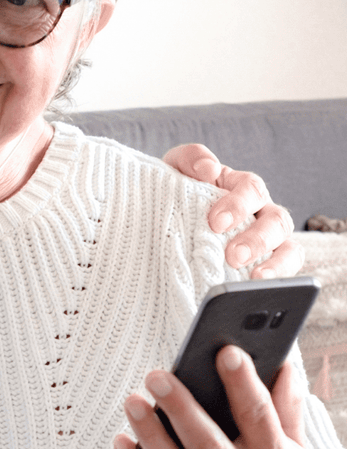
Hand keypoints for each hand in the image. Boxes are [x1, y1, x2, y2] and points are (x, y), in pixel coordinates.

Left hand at [114, 346, 306, 448]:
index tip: (227, 352)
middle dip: (180, 409)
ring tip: (133, 401)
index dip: (243, 384)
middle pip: (206, 444)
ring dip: (150, 435)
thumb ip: (287, 405)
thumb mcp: (293, 444)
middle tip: (156, 376)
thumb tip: (283, 365)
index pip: (257, 416)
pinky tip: (119, 441)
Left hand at [164, 144, 299, 278]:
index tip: (215, 223)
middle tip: (232, 256)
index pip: (251, 189)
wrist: (159, 217)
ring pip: (289, 248)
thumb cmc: (173, 191)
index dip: (238, 205)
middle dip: (257, 239)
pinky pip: (283, 273)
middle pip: (277, 221)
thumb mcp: (175, 169)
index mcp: (239, 187)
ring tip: (255, 279)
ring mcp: (265, 241)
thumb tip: (209, 169)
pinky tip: (258, 289)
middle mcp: (259, 212)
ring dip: (276, 263)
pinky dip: (277, 279)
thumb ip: (191, 159)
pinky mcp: (262, 265)